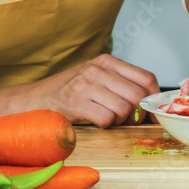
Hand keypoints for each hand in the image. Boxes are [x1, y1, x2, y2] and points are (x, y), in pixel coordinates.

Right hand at [22, 54, 159, 127]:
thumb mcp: (96, 78)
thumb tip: (149, 103)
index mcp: (107, 62)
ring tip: (109, 120)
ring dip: (120, 122)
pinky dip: (106, 126)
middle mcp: (98, 69)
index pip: (146, 78)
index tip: (156, 113)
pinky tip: (96, 122)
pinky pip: (106, 119)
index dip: (155, 98)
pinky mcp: (75, 102)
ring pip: (124, 109)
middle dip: (138, 114)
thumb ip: (120, 84)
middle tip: (130, 122)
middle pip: (138, 96)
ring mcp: (86, 84)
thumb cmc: (68, 92)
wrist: (31, 100)